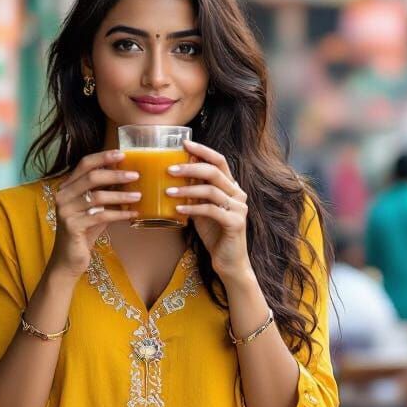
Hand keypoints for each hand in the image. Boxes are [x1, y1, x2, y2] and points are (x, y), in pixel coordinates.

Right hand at [48, 150, 139, 277]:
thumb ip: (106, 193)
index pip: (84, 164)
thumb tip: (128, 176)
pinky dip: (119, 214)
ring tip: (139, 195)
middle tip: (136, 174)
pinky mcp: (72, 226)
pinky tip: (133, 214)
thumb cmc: (85, 232)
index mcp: (67, 187)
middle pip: (91, 177)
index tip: (122, 153)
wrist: (69, 260)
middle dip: (115, 174)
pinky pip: (100, 216)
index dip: (103, 157)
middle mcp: (62, 196)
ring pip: (97, 197)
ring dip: (121, 196)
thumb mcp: (96, 209)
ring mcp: (65, 211)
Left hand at [167, 140, 250, 280]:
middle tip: (169, 169)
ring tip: (167, 192)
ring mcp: (239, 208)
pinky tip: (178, 209)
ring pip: (211, 190)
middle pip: (214, 172)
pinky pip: (211, 210)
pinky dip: (192, 208)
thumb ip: (194, 193)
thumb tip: (174, 174)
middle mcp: (238, 194)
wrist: (229, 262)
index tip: (184, 143)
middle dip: (190, 168)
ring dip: (187, 189)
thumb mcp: (201, 209)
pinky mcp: (235, 223)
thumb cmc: (214, 234)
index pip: (219, 161)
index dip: (202, 151)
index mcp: (231, 187)